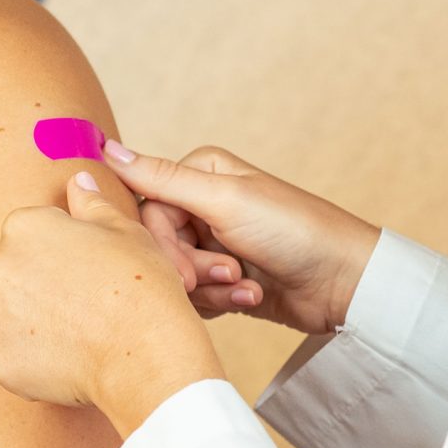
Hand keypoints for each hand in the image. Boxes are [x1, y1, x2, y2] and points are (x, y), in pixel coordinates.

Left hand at [0, 171, 223, 429]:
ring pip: (9, 315)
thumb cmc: (141, 287)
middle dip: (41, 284)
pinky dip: (36, 359)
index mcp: (23, 226)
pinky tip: (70, 359)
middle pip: (14, 272)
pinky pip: (14, 356)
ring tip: (80, 332)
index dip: (65, 250)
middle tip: (85, 302)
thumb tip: (78, 181)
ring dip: (34, 322)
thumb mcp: (126, 231)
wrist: (145, 355)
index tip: (89, 268)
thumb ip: (92, 203)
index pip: (34, 232)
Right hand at [99, 143, 382, 336]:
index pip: (147, 211)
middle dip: (192, 271)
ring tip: (247, 285)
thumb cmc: (294, 231)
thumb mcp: (225, 201)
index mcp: (200, 175)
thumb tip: (103, 146)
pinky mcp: (226, 279)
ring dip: (213, 289)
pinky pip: (197, 297)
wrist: (343, 283)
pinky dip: (223, 301)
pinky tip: (253, 295)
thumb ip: (161, 179)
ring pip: (176, 276)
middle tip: (227, 274)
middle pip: (158, 247)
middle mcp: (203, 205)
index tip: (186, 272)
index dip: (162, 246)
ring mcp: (215, 243)